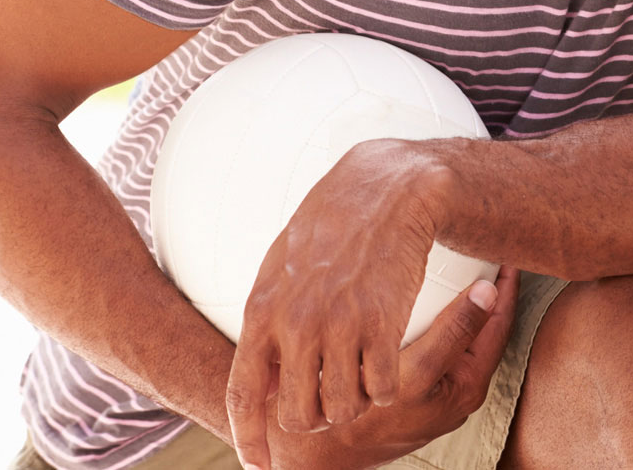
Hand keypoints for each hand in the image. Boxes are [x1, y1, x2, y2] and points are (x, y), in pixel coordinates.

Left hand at [224, 138, 479, 466]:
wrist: (385, 190)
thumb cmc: (333, 226)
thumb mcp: (282, 269)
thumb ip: (269, 320)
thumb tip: (264, 372)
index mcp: (263, 311)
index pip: (245, 393)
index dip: (248, 437)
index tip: (259, 465)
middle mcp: (296, 324)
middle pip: (298, 414)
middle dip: (314, 419)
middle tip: (330, 403)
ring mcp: (340, 325)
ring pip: (342, 407)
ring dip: (353, 404)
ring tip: (361, 381)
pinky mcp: (383, 323)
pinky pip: (382, 387)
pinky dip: (385, 387)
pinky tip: (387, 364)